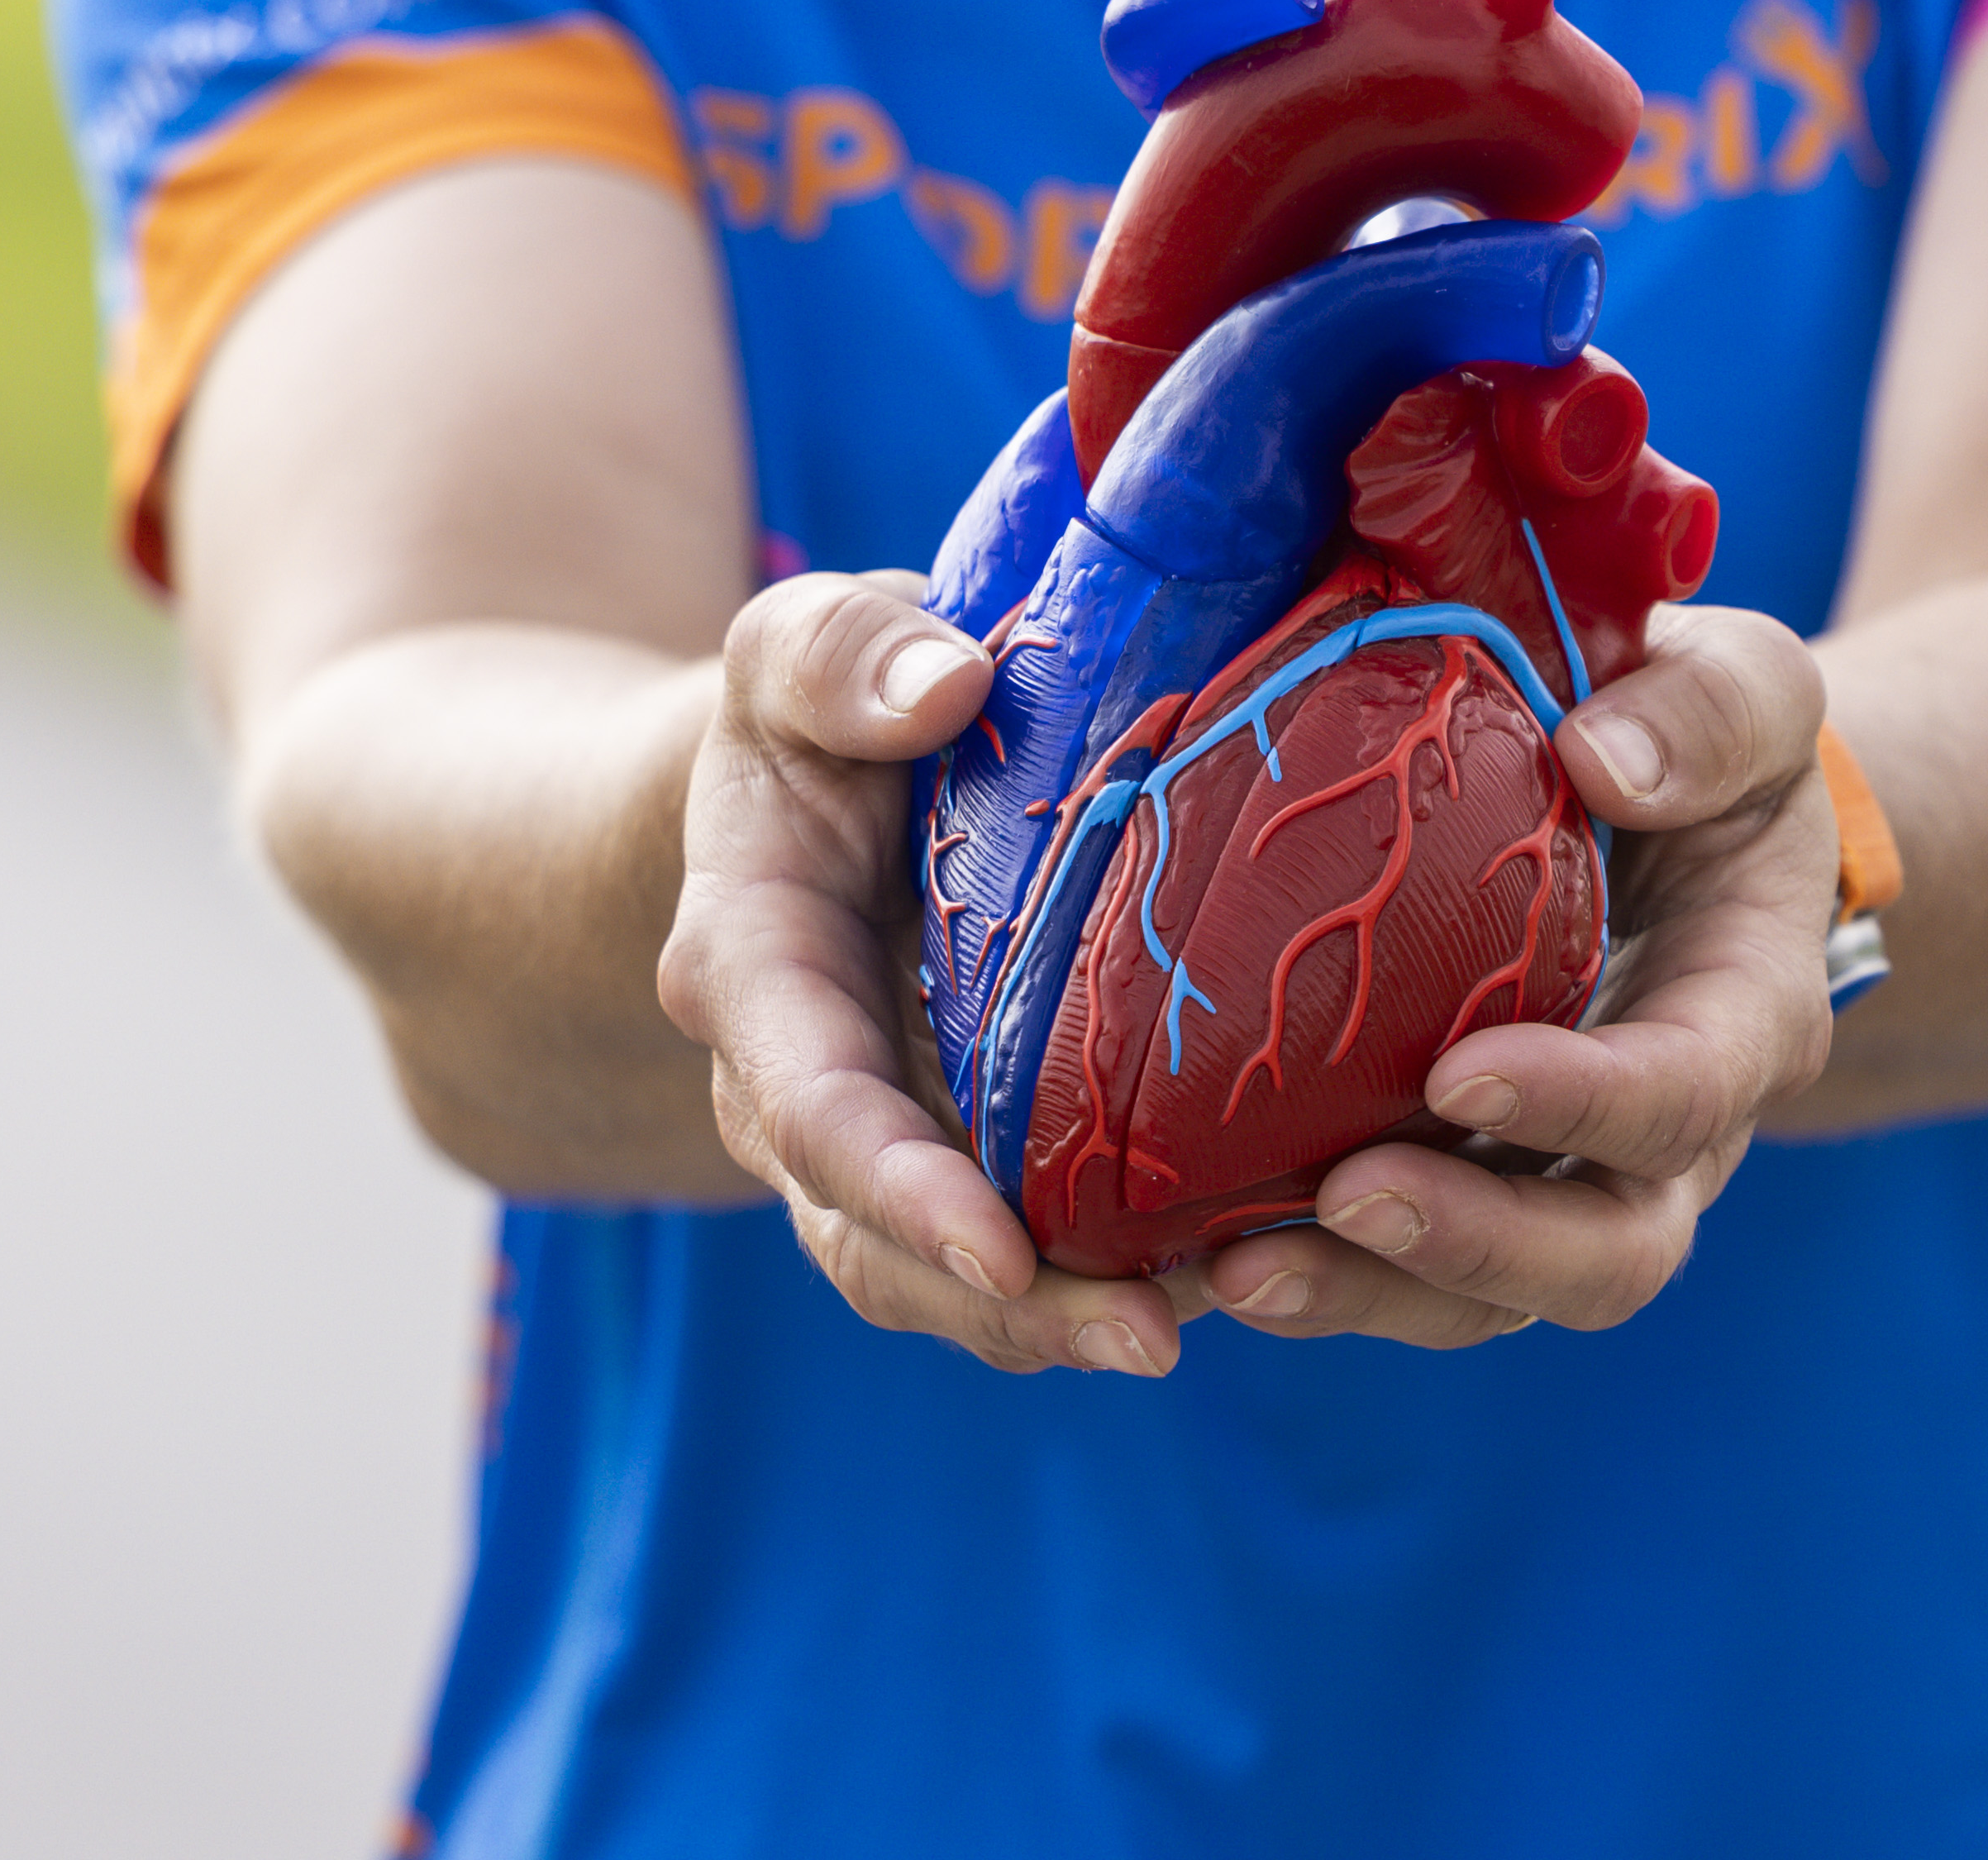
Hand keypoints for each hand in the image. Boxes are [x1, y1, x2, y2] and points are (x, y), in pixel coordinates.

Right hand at [660, 570, 1189, 1378]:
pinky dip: (1110, 1268)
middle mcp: (802, 1086)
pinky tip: (1232, 1273)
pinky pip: (1027, 1235)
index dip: (902, 1190)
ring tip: (1200, 1331)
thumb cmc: (820, 704)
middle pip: (880, 1241)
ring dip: (1062, 1322)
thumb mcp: (797, 646)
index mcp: (754, 971)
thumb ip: (839, 654)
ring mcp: (891, 1130)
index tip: (1003, 1252)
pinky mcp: (974, 1143)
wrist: (816, 774)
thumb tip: (944, 690)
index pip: (816, 1107)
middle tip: (1151, 1340)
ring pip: (951, 1275)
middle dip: (1006, 1311)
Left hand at [1182, 603, 1840, 1349]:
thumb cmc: (1700, 743)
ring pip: (1487, 1295)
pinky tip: (1189, 1256)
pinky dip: (1303, 1270)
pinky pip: (1392, 1267)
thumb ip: (1710, 714)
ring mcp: (1557, 1178)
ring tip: (1235, 1270)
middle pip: (1604, 1255)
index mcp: (1744, 1016)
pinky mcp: (1458, 1181)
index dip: (1585, 1105)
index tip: (1462, 1071)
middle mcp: (1667, 1138)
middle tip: (1346, 1203)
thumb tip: (1600, 763)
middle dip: (1472, 1248)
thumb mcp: (1747, 691)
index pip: (1686, 1095)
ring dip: (1365, 1293)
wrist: (1672, 809)